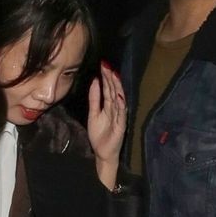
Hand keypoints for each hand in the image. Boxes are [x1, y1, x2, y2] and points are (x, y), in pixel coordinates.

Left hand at [87, 62, 126, 189]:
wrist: (102, 153)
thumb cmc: (99, 134)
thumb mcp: (93, 113)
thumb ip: (94, 98)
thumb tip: (95, 80)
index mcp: (110, 105)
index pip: (108, 88)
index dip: (106, 76)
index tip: (103, 64)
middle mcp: (116, 108)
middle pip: (114, 90)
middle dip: (111, 78)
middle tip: (107, 65)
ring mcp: (120, 117)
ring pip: (119, 99)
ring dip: (117, 87)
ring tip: (114, 75)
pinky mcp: (121, 126)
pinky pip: (121, 114)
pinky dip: (121, 105)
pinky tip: (119, 96)